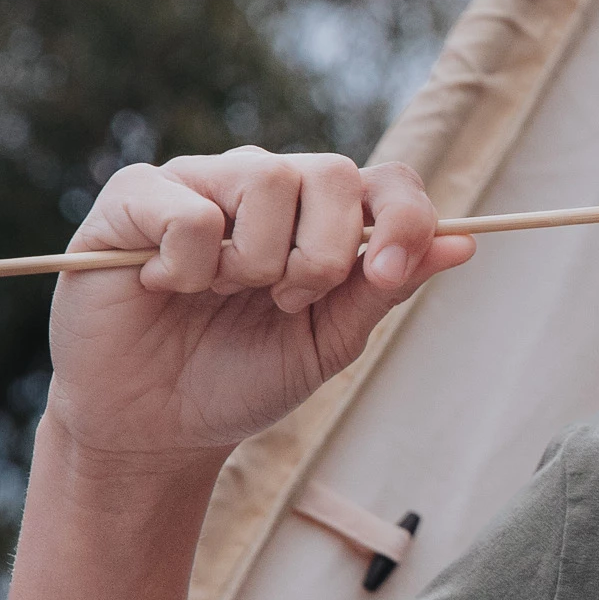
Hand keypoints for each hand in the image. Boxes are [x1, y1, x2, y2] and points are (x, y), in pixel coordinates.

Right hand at [44, 149, 473, 466]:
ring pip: (267, 180)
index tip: (385, 277)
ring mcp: (199, 182)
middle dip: (322, 254)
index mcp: (318, 216)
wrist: (153, 428)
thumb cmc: (240, 379)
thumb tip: (463, 245)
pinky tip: (164, 286)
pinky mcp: (135, 196)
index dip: (402, 220)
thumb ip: (384, 288)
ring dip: (255, 262)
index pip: (386, 180)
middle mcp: (263, 184)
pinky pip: (190, 211)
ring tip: (218, 295)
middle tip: (285, 301)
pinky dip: (188, 266)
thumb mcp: (327, 342)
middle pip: (332, 171)